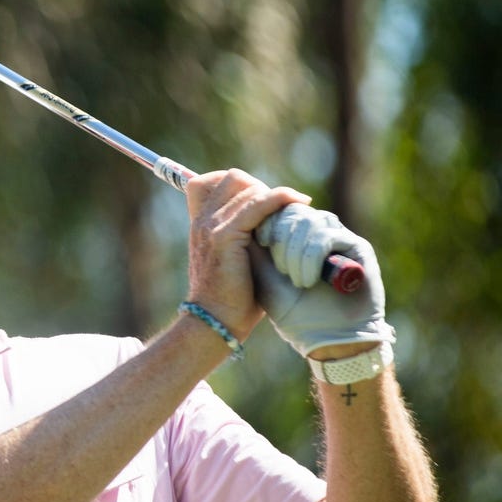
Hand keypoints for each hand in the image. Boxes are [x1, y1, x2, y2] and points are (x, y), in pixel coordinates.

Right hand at [184, 170, 310, 340]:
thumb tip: (278, 222)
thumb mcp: (239, 261)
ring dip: (275, 196)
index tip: (266, 205)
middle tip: (282, 210)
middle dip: (261, 188)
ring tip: (296, 209)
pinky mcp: (225, 235)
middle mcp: (202, 220)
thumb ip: (250, 238)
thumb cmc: (233, 299)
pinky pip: (259, 203)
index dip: (244, 187)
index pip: (216, 182)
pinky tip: (300, 205)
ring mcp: (211, 226)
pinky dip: (282, 199)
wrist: (216, 322)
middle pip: (233, 178)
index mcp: (200, 224)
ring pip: (248, 187)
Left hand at [254, 203, 394, 356]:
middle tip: (280, 270)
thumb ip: (256, 248)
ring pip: (310, 220)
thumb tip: (245, 219)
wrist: (325, 340)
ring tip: (296, 281)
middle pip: (294, 211)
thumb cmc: (294, 314)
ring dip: (296, 252)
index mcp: (296, 237)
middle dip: (280, 238)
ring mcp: (339, 238)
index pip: (280, 209)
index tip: (259, 241)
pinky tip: (307, 281)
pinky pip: (328, 235)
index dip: (268, 220)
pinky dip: (311, 257)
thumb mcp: (264, 278)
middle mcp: (319, 233)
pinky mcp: (357, 247)